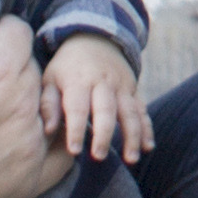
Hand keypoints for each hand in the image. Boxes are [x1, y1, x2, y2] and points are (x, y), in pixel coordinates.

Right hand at [0, 15, 43, 197]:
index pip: (16, 33)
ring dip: (29, 102)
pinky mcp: (30, 182)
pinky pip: (59, 152)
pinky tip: (30, 136)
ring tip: (1, 108)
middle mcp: (23, 107)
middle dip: (12, 68)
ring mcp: (31, 147)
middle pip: (31, 68)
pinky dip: (48, 141)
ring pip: (45, 107)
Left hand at [40, 30, 150, 167]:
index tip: (75, 151)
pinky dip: (147, 129)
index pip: (77, 108)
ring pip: (130, 113)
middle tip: (98, 157)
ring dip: (132, 136)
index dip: (76, 130)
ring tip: (131, 159)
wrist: (95, 38)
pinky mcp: (134, 90)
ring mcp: (122, 86)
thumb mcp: (50, 78)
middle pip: (106, 111)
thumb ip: (48, 104)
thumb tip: (48, 130)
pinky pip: (142, 110)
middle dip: (104, 135)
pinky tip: (148, 147)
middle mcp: (103, 83)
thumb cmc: (66, 67)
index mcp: (78, 81)